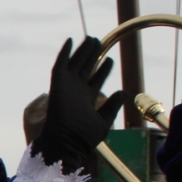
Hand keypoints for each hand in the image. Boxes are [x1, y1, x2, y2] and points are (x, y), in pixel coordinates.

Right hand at [34, 37, 128, 175]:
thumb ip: (112, 106)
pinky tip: (70, 40)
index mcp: (88, 98)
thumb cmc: (85, 137)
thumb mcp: (104, 121)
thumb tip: (123, 92)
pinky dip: (64, 52)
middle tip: (98, 41)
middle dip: (92, 54)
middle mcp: (77, 90)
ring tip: (91, 38)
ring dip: (82, 50)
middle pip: (86, 67)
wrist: (67, 142)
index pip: (97, 78)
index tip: (110, 59)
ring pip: (75, 62)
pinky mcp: (58, 84)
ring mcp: (67, 86)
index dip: (103, 69)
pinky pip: (60, 64)